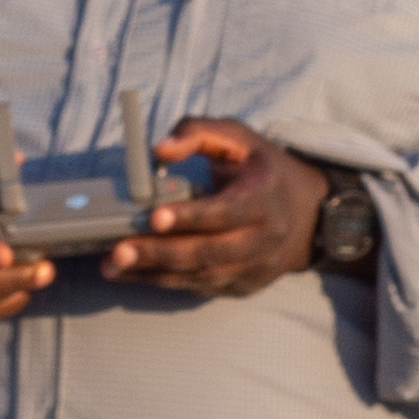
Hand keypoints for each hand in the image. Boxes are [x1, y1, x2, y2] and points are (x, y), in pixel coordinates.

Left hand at [101, 117, 325, 300]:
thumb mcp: (237, 137)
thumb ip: (196, 132)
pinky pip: (201, 287)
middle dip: (161, 253)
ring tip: (114, 265)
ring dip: (155, 273)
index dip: (191, 217)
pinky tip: (133, 273)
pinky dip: (165, 281)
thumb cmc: (260, 168)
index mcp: (266, 196)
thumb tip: (158, 150)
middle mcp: (266, 237)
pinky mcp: (244, 285)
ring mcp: (256, 267)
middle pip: (211, 252)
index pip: (227, 212)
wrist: (305, 212)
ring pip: (202, 275)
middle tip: (119, 250)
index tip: (155, 217)